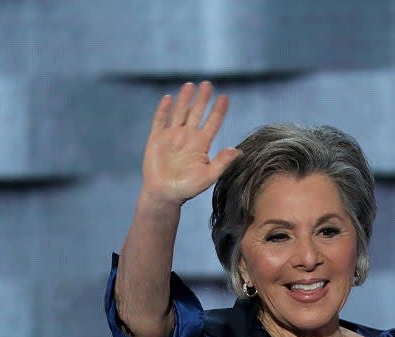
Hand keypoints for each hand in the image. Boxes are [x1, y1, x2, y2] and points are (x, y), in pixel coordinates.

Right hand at [139, 81, 240, 206]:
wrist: (164, 194)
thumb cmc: (187, 189)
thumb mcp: (208, 176)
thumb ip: (222, 163)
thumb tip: (238, 151)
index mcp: (201, 144)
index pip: (212, 123)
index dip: (218, 110)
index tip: (224, 97)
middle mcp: (187, 137)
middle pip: (196, 113)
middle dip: (202, 99)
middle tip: (208, 84)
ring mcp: (172, 136)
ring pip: (180, 113)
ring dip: (185, 99)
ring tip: (190, 85)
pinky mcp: (156, 139)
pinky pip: (160, 121)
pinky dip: (164, 109)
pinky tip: (169, 98)